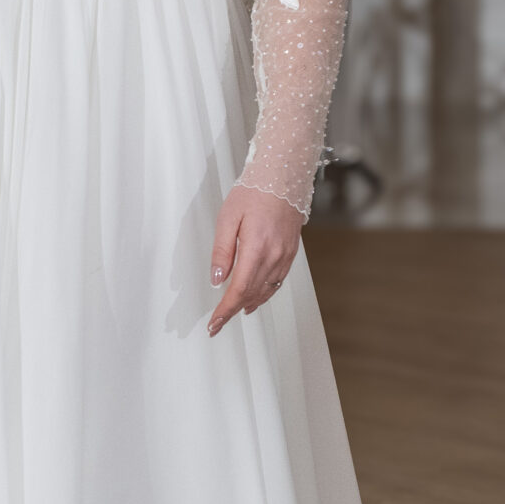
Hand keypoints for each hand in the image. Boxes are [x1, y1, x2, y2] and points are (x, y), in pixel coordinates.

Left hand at [208, 182, 300, 334]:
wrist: (283, 178)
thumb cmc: (253, 194)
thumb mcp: (227, 219)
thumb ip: (222, 252)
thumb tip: (217, 280)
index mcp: (256, 248)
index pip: (239, 289)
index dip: (225, 310)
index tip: (214, 323)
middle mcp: (274, 256)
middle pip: (252, 294)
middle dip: (232, 312)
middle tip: (217, 324)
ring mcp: (285, 256)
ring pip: (266, 291)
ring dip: (249, 305)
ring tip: (232, 314)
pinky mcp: (290, 254)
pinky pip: (277, 282)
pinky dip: (264, 294)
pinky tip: (255, 298)